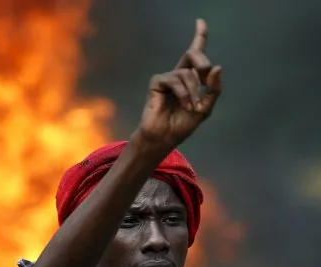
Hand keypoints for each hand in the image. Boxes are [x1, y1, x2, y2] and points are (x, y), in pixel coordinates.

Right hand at [136, 19, 221, 148]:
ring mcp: (167, 78)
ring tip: (191, 106)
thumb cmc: (182, 124)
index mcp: (191, 78)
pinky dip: (183, 93)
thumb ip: (213, 89)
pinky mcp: (157, 83)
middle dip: (202, 62)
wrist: (165, 137)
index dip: (199, 36)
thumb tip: (217, 67)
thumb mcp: (205, 107)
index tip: (200, 21)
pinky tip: (184, 104)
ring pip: (187, 73)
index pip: (195, 54)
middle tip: (205, 76)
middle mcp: (179, 74)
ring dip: (193, 91)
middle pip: (193, 54)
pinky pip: (175, 80)